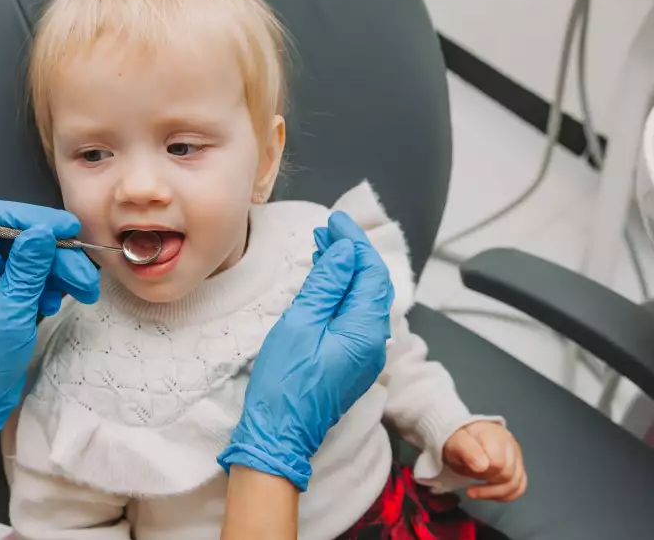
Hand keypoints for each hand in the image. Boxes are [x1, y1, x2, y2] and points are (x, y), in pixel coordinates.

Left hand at [0, 199, 99, 435]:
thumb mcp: (11, 311)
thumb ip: (26, 269)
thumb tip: (42, 230)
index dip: (31, 216)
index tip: (66, 229)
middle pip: (22, 235)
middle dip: (57, 253)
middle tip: (84, 278)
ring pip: (34, 253)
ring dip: (62, 270)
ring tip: (83, 293)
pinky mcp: (8, 285)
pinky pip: (35, 271)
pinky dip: (51, 283)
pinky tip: (53, 303)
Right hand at [218, 211, 393, 490]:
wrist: (280, 433)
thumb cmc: (285, 382)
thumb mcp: (300, 324)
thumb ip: (326, 285)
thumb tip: (346, 253)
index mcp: (364, 329)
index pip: (369, 272)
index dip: (355, 242)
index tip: (335, 221)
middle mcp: (373, 341)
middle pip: (371, 284)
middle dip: (352, 253)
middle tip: (328, 230)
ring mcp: (364, 354)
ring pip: (363, 300)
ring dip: (347, 271)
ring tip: (324, 248)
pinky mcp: (351, 362)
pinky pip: (354, 316)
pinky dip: (342, 292)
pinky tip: (325, 282)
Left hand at [443, 421, 526, 501]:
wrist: (465, 438)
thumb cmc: (462, 441)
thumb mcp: (456, 442)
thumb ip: (467, 451)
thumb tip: (481, 466)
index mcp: (495, 435)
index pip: (498, 462)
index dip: (482, 471)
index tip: (468, 467)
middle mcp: (510, 446)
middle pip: (507, 475)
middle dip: (486, 479)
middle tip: (469, 473)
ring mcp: (517, 459)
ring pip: (515, 485)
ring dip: (492, 491)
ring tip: (474, 489)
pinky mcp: (518, 470)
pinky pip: (518, 489)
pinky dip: (502, 495)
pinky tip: (487, 493)